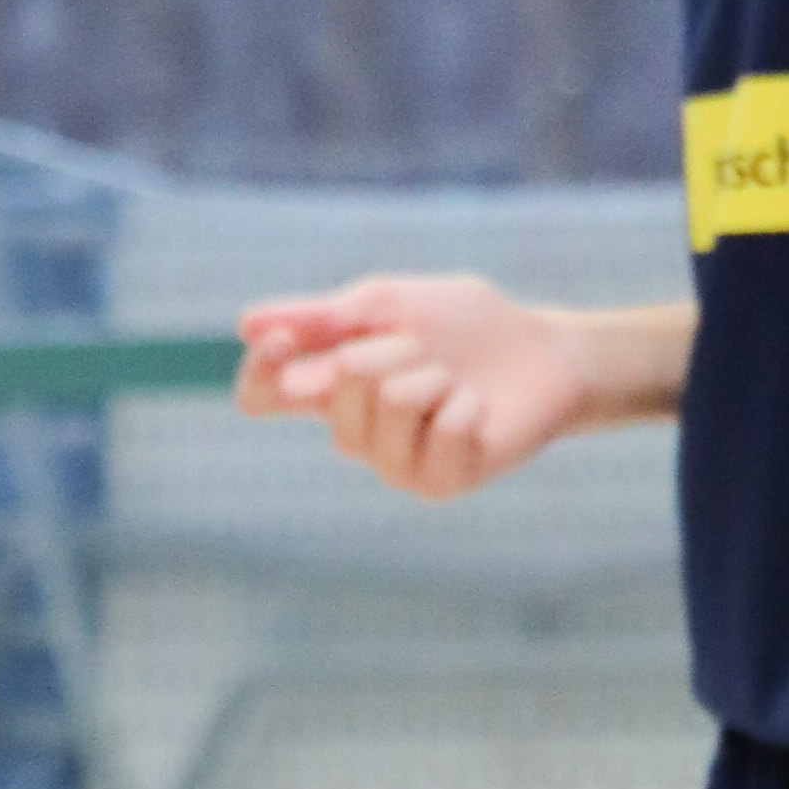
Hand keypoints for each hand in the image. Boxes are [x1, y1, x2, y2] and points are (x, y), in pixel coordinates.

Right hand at [234, 275, 616, 496]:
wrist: (542, 352)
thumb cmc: (464, 327)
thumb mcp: (390, 304)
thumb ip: (323, 317)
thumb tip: (245, 324)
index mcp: (330, 389)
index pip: (263, 395)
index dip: (262, 372)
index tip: (282, 341)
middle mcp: (353, 433)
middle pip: (335, 384)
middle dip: (388, 347)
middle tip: (424, 349)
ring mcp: (394, 465)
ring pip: (391, 402)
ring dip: (432, 372)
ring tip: (452, 380)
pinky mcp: (439, 483)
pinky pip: (443, 430)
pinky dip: (468, 403)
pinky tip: (477, 409)